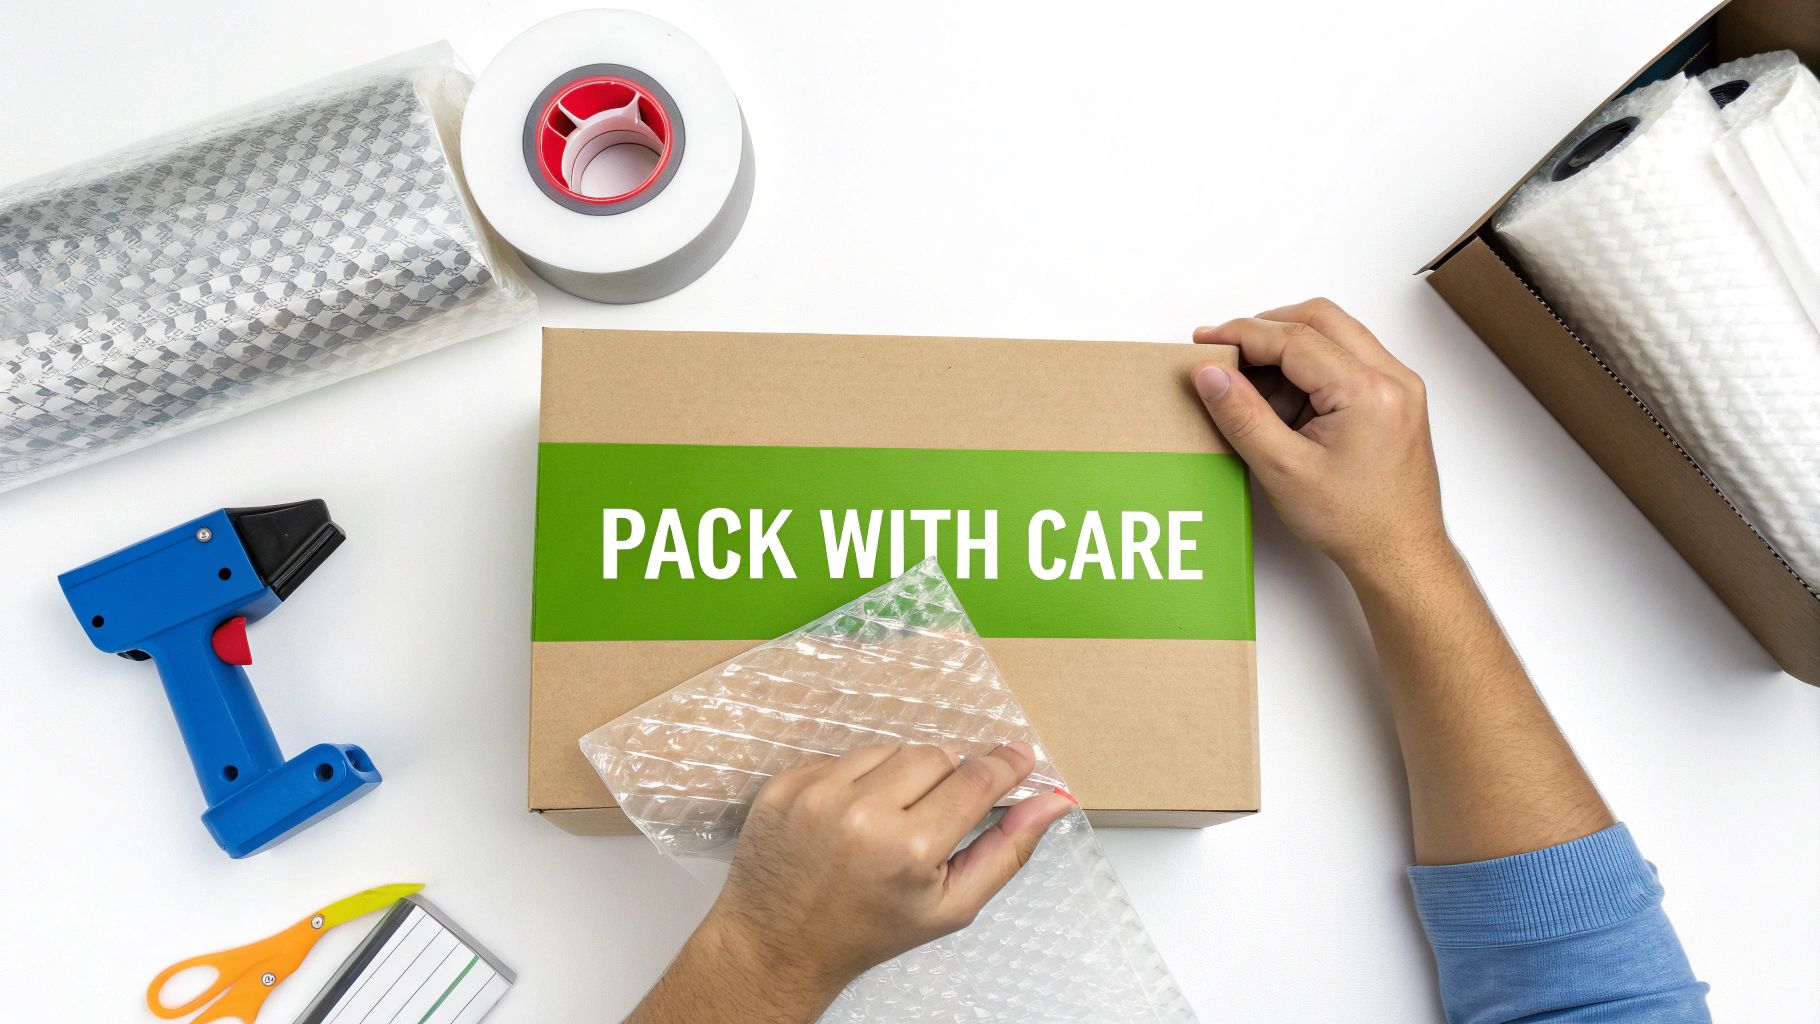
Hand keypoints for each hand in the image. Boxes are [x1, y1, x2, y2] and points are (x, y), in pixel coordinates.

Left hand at [695, 743, 1072, 1013]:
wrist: (779, 944)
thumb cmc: (867, 931)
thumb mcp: (951, 905)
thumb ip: (1007, 850)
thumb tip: (1052, 801)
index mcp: (908, 849)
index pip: (975, 780)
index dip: (1003, 765)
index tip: (1017, 757)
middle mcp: (860, 814)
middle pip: (935, 755)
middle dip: (947, 776)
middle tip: (939, 810)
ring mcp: (816, 794)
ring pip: (889, 749)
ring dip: (899, 775)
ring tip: (889, 820)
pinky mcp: (785, 784)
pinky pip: (842, 755)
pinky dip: (855, 779)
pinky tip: (850, 818)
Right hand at [1190, 298, 1448, 578]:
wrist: (1400, 553)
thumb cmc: (1354, 522)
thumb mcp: (1283, 470)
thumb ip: (1242, 415)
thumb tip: (1210, 374)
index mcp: (1368, 392)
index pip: (1295, 339)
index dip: (1244, 335)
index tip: (1208, 341)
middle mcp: (1392, 378)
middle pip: (1320, 320)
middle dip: (1267, 329)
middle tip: (1226, 351)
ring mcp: (1397, 386)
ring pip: (1335, 336)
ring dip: (1288, 349)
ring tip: (1252, 388)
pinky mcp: (1393, 398)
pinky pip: (1346, 361)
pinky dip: (1309, 369)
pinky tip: (1283, 403)